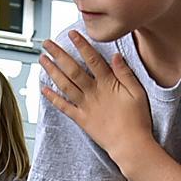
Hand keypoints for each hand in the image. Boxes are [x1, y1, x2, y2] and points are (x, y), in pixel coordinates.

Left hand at [40, 32, 153, 156]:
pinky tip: (43, 88)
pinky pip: (64, 107)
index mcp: (108, 84)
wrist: (130, 146)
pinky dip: (52, 98)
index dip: (81, 45)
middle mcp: (93, 93)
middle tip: (47, 43)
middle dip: (58, 54)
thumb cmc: (137, 120)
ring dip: (52, 71)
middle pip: (72, 70)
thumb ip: (125, 73)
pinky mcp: (81, 119)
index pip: (92, 59)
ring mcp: (85, 106)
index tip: (71, 34)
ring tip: (42, 60)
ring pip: (64, 85)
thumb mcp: (138, 93)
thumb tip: (115, 56)